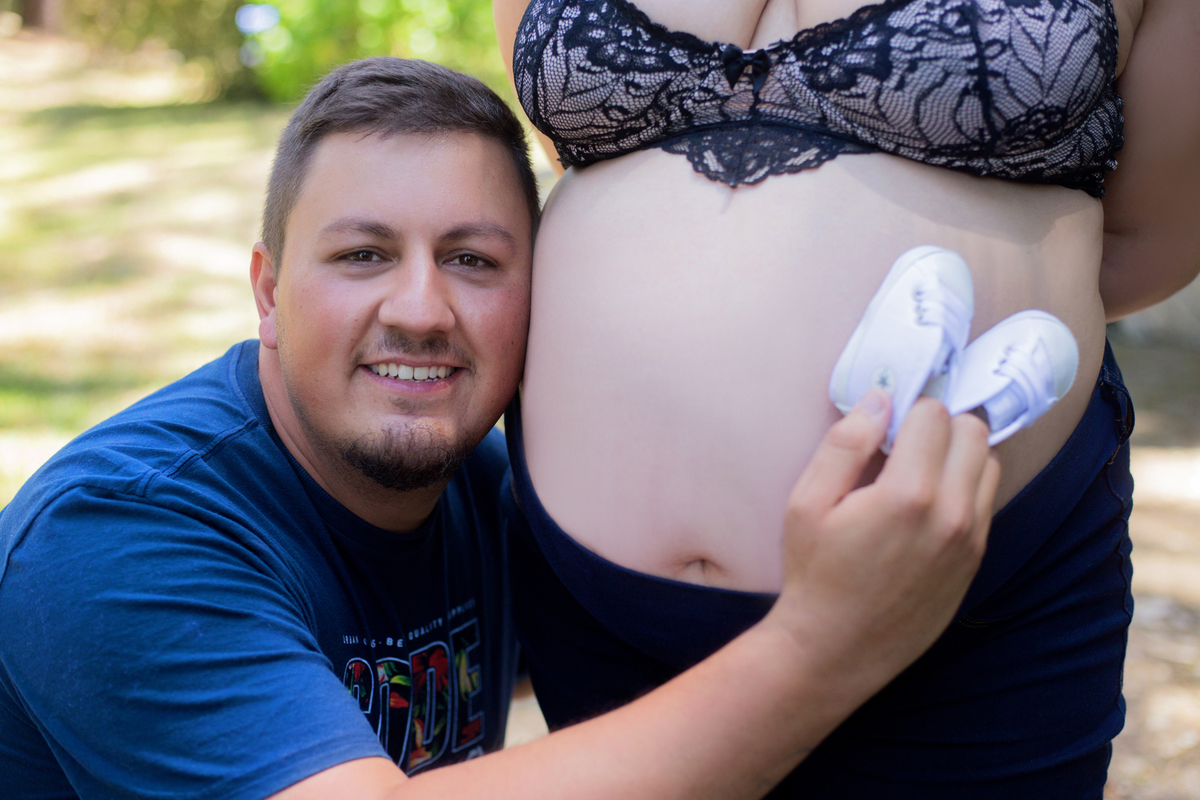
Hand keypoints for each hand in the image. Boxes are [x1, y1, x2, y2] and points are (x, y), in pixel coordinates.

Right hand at [765, 390, 999, 700]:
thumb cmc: (814, 574)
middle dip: (941, 424)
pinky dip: (964, 487)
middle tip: (905, 442)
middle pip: (974, 431)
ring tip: (918, 471)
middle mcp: (952, 513)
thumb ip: (844, 444)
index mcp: (907, 494)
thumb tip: (879, 399)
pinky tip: (926, 504)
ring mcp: (970, 539)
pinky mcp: (975, 560)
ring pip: (989, 463)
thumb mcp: (806, 503)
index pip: (934, 414)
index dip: (907, 410)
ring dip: (958, 454)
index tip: (886, 426)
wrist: (836, 649)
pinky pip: (986, 501)